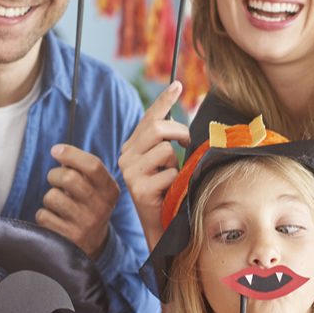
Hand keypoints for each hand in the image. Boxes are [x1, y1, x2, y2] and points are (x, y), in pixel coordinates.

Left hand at [38, 143, 119, 257]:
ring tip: (58, 204)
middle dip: (54, 175)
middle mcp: (101, 208)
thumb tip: (59, 152)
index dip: (71, 154)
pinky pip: (43, 215)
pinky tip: (55, 220)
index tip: (55, 150)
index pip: (93, 166)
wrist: (93, 244)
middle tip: (55, 180)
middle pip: (69, 177)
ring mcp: (85, 224)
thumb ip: (82, 169)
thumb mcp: (95, 188)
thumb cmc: (88, 205)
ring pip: (52, 197)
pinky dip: (44, 215)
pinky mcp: (69, 238)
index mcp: (110, 191)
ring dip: (49, 197)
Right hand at [118, 82, 190, 250]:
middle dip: (179, 132)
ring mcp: (130, 173)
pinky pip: (169, 173)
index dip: (165, 100)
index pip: (149, 117)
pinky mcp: (139, 189)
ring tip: (172, 179)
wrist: (160, 228)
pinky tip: (169, 193)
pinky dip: (176, 181)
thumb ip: (169, 144)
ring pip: (165, 150)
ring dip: (176, 164)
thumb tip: (187, 126)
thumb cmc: (168, 194)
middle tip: (187, 143)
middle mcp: (126, 157)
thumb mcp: (167, 165)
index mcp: (132, 147)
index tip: (178, 84)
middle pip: (157, 128)